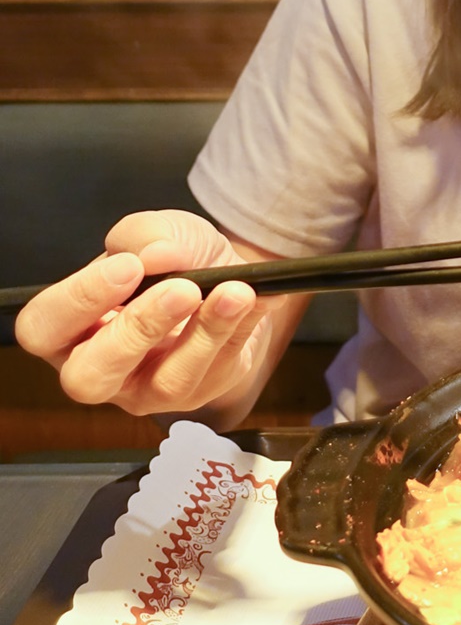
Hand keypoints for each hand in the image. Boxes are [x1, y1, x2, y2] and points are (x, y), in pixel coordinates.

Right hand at [14, 209, 272, 415]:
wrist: (226, 277)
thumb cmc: (172, 261)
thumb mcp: (155, 232)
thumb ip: (146, 237)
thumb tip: (158, 257)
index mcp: (69, 327)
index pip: (44, 329)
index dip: (79, 301)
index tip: (128, 267)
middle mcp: (100, 368)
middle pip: (91, 377)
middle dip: (137, 331)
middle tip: (180, 289)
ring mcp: (149, 389)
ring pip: (167, 384)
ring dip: (203, 333)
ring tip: (233, 291)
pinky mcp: (200, 392)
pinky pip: (220, 370)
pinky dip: (240, 329)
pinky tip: (251, 297)